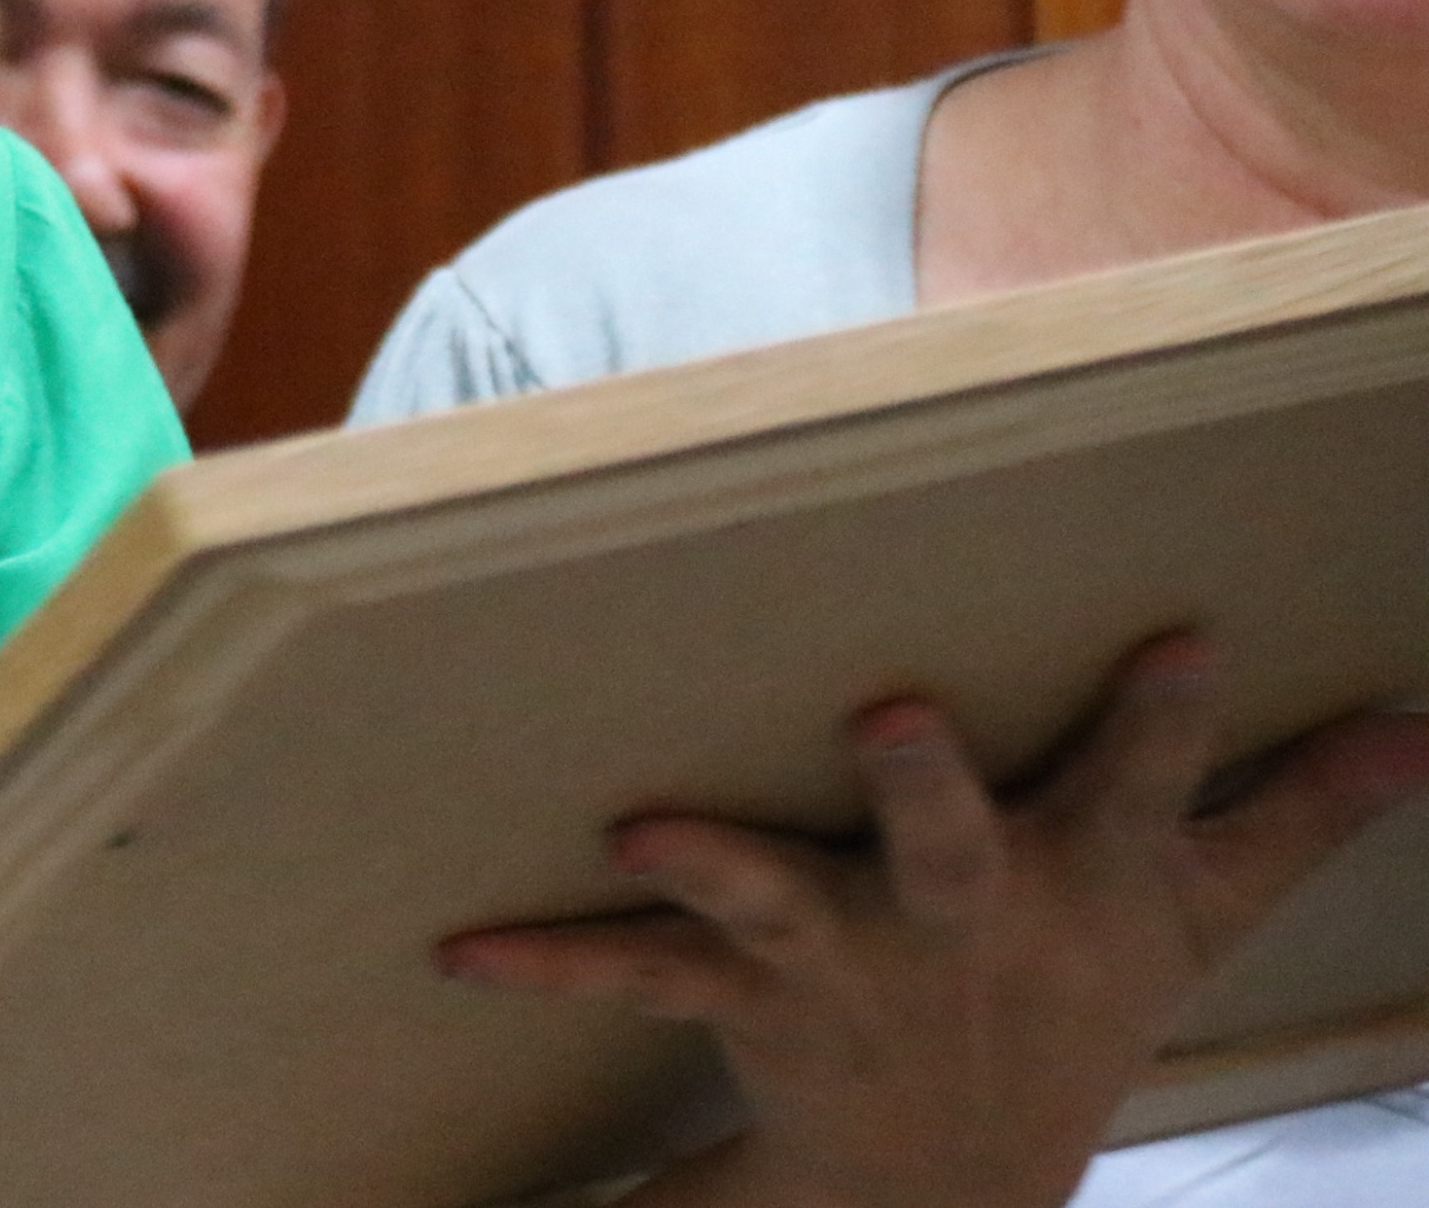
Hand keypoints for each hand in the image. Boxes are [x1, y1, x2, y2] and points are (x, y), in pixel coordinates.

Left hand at [434, 634, 1428, 1207]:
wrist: (963, 1178)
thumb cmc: (1078, 987)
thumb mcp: (1202, 909)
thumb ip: (1299, 806)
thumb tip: (1425, 722)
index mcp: (1073, 882)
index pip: (1140, 787)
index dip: (1164, 725)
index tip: (1178, 643)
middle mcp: (959, 919)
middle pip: (951, 844)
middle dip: (924, 786)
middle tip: (890, 714)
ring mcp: (846, 961)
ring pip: (778, 902)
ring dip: (718, 865)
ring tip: (640, 825)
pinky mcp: (745, 996)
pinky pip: (636, 972)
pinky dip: (552, 957)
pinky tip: (465, 944)